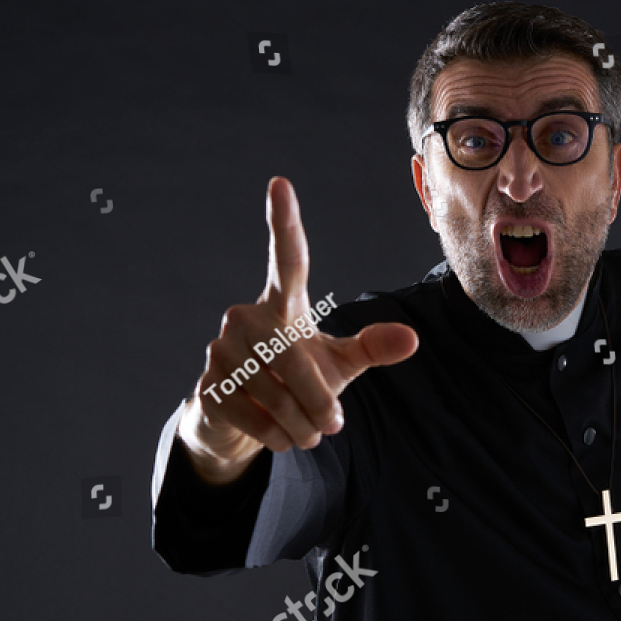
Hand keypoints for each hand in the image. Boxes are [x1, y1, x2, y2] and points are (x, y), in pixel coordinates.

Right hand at [178, 177, 417, 482]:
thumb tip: (413, 338)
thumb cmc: (297, 379)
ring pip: (277, 395)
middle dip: (321, 402)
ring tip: (307, 431)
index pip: (287, 258)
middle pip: (296, 360)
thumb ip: (372, 347)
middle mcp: (246, 316)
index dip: (284, 222)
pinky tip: (280, 435)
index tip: (280, 183)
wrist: (243, 419)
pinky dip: (278, 436)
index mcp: (282, 303)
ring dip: (303, 425)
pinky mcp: (207, 383)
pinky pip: (255, 417)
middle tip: (334, 424)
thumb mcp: (339, 363)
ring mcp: (220, 348)